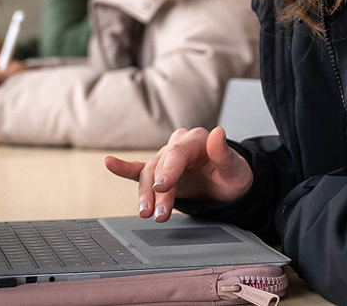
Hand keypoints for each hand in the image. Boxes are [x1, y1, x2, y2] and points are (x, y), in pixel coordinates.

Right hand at [102, 127, 251, 222]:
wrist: (229, 185)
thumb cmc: (233, 176)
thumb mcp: (236, 169)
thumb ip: (224, 153)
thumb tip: (218, 132)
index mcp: (197, 140)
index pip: (178, 153)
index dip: (168, 170)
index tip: (162, 187)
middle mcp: (179, 145)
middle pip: (161, 167)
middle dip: (157, 192)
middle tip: (157, 213)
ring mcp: (167, 157)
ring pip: (149, 174)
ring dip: (145, 195)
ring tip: (146, 213)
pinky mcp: (159, 171)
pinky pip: (138, 169)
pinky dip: (124, 168)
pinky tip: (110, 164)